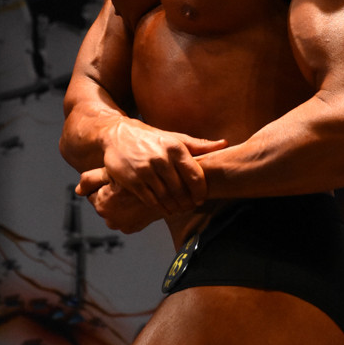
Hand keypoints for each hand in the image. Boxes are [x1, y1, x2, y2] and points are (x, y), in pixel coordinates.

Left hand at [76, 170, 163, 233]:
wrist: (165, 190)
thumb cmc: (138, 176)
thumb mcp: (112, 172)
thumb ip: (91, 179)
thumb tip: (77, 190)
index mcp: (101, 205)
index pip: (92, 192)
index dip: (103, 183)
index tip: (115, 179)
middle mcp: (109, 220)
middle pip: (103, 202)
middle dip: (109, 194)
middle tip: (124, 185)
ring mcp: (121, 226)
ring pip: (113, 210)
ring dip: (118, 203)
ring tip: (131, 192)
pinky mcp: (131, 228)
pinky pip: (124, 217)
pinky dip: (127, 211)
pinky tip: (136, 201)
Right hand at [99, 118, 227, 212]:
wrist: (118, 134)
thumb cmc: (152, 137)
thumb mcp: (175, 138)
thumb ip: (199, 144)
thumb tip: (225, 144)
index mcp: (175, 147)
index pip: (194, 175)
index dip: (200, 191)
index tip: (201, 198)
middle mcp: (161, 158)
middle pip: (181, 190)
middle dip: (187, 202)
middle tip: (190, 207)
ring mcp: (145, 170)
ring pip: (166, 197)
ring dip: (174, 207)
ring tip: (178, 210)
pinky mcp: (132, 181)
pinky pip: (150, 200)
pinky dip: (159, 207)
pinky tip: (164, 209)